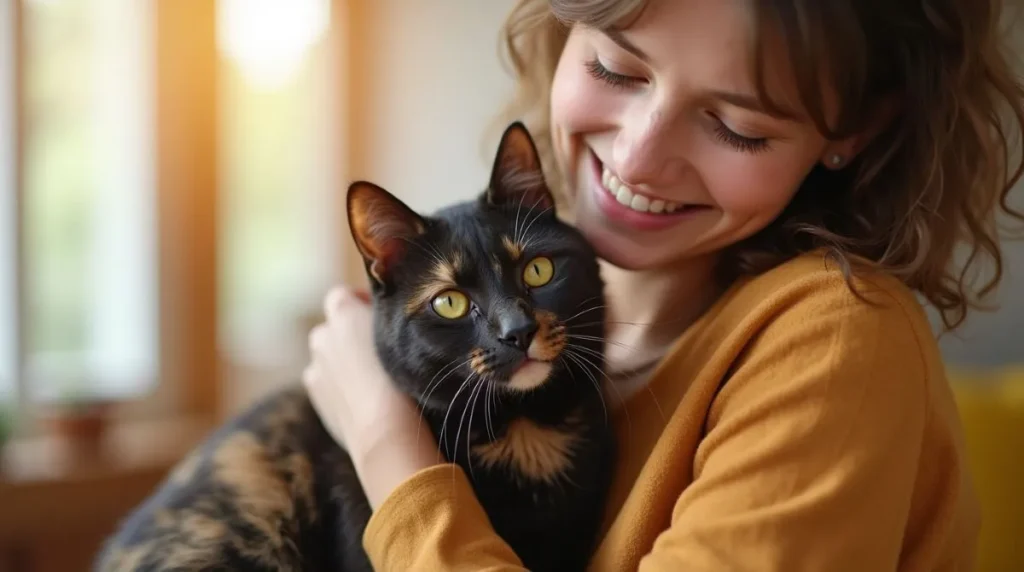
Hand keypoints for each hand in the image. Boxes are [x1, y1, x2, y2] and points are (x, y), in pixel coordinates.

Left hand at [303, 286, 440, 507]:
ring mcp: (314, 368)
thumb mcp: (405, 334)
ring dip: (344, 360)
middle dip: (352, 333)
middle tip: (383, 350)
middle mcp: (321, 335)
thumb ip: (389, 318)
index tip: (384, 320)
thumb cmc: (404, 376)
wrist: (387, 431)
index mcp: (341, 312)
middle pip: (334, 326)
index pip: (345, 295)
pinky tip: (365, 399)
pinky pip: (326, 382)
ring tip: (375, 378)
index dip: (363, 304)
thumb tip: (389, 315)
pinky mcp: (315, 398)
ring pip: (329, 356)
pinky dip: (340, 385)